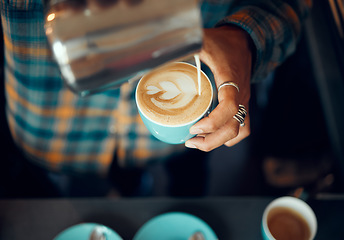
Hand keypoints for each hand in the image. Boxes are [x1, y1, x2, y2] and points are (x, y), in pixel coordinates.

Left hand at [185, 26, 253, 150]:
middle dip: (211, 141)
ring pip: (239, 131)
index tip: (193, 127)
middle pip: (233, 128)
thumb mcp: (204, 39)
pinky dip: (229, 136)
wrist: (244, 41)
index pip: (229, 109)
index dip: (211, 123)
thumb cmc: (223, 42)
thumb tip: (160, 51)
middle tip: (190, 141)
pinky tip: (213, 135)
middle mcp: (241, 96)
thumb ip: (185, 44)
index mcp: (231, 82)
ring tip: (199, 140)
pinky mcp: (243, 104)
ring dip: (219, 140)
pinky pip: (244, 127)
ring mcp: (244, 102)